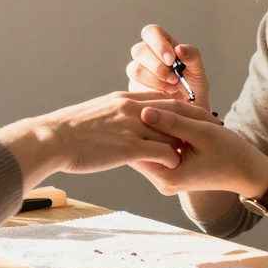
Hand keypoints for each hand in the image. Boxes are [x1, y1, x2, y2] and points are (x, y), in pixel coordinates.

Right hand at [0, 92, 222, 189]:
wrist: (52, 139)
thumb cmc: (67, 133)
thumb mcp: (94, 117)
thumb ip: (111, 117)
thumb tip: (117, 122)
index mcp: (124, 99)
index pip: (163, 99)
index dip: (183, 107)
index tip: (198, 114)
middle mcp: (132, 109)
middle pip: (176, 110)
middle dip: (197, 119)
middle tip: (215, 128)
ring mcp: (132, 127)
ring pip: (172, 132)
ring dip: (187, 143)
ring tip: (200, 153)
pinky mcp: (129, 147)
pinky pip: (162, 152)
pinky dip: (173, 159)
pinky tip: (176, 167)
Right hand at [126, 25, 209, 107]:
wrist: (190, 114)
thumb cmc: (193, 89)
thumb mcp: (198, 71)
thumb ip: (192, 56)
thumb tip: (180, 48)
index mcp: (162, 45)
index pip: (151, 32)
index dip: (158, 43)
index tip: (171, 60)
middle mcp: (147, 56)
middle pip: (139, 50)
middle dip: (157, 65)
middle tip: (174, 78)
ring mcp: (138, 73)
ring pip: (134, 69)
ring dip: (155, 79)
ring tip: (172, 88)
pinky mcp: (134, 89)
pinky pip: (134, 87)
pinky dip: (152, 92)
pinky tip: (165, 97)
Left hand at [133, 106, 267, 197]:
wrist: (247, 170)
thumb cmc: (230, 152)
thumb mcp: (202, 132)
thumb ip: (172, 121)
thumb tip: (143, 111)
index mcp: (167, 177)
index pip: (138, 147)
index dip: (140, 123)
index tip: (148, 103)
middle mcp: (162, 181)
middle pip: (142, 146)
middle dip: (149, 123)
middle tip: (162, 105)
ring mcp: (165, 177)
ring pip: (150, 144)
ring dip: (159, 125)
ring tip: (174, 112)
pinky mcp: (171, 170)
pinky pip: (159, 147)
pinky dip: (165, 132)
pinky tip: (176, 120)